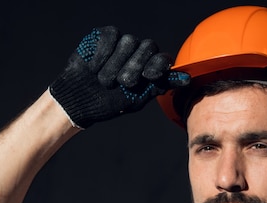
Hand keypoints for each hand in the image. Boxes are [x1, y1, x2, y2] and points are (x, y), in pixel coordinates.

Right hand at [49, 26, 189, 128]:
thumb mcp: (136, 99)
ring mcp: (121, 43)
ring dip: (116, 64)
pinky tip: (94, 67)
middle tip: (123, 82)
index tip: (148, 76)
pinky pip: (110, 37)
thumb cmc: (108, 102)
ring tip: (105, 80)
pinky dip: (103, 54)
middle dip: (136, 66)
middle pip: (148, 46)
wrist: (80, 100)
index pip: (162, 58)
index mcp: (149, 68)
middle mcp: (138, 52)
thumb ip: (158, 86)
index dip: (158, 65)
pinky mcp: (103, 36)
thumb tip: (187, 79)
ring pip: (129, 41)